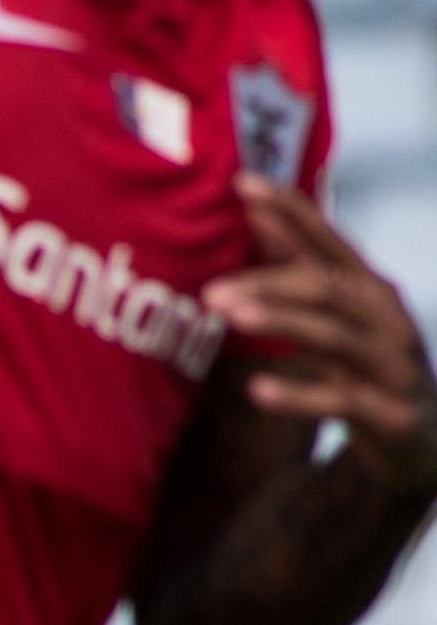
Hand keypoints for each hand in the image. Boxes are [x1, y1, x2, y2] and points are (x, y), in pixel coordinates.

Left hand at [208, 178, 436, 485]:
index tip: (242, 183)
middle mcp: (386, 320)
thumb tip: (257, 215)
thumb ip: (301, 270)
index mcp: (371, 291)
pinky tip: (256, 390)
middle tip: (209, 291)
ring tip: (230, 315)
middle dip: (270, 281)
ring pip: (335, 336)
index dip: (291, 210)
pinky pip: (342, 400)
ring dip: (282, 321)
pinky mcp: (391, 413)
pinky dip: (299, 395)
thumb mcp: (334, 318)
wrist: (424, 441)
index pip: (329, 241)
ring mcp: (394, 365)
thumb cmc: (366, 367)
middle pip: (327, 288)